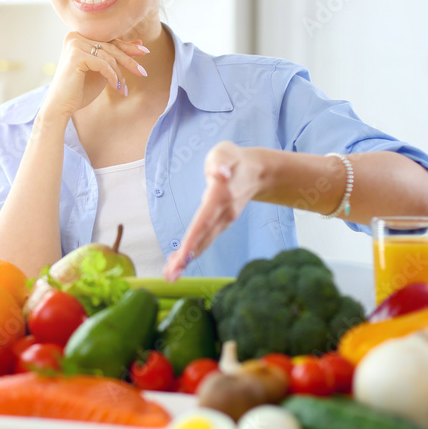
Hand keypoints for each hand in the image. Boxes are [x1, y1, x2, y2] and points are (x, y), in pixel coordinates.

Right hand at [40, 32, 148, 120]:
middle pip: (110, 47)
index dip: (127, 46)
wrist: (61, 106)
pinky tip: (117, 88)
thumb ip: (116, 56)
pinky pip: (103, 64)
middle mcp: (75, 36)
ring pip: (109, 56)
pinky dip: (112, 77)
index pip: (108, 40)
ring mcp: (74, 44)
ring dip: (120, 75)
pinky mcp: (76, 55)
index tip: (144, 51)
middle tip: (142, 72)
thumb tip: (139, 43)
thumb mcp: (103, 71)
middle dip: (129, 60)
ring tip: (123, 89)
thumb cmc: (80, 90)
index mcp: (79, 36)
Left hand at [163, 142, 267, 280]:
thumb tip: (219, 173)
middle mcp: (223, 212)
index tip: (182, 257)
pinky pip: (205, 240)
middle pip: (202, 238)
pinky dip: (192, 253)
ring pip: (203, 243)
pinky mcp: (221, 224)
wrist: (257, 171)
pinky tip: (179, 264)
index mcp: (220, 196)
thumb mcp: (226, 152)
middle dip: (186, 257)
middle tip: (170, 276)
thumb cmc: (234, 159)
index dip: (193, 239)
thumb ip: (220, 161)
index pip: (204, 220)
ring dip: (187, 260)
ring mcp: (223, 220)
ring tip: (170, 276)